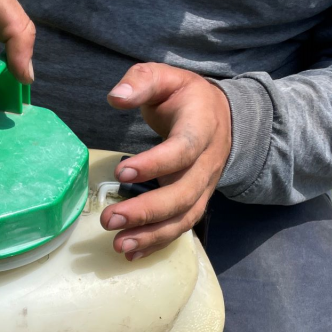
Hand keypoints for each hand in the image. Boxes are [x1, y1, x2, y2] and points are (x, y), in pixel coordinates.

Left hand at [100, 64, 231, 258]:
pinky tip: (131, 253)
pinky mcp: (196, 202)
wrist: (222, 117)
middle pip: (182, 193)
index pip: (182, 150)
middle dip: (146, 211)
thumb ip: (141, 81)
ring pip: (184, 217)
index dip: (154, 165)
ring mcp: (204, 186)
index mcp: (201, 127)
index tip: (121, 172)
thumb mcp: (166, 78)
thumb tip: (116, 97)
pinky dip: (157, 243)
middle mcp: (206, 162)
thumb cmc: (185, 98)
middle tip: (109, 219)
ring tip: (118, 244)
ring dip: (151, 235)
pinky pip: (181, 227)